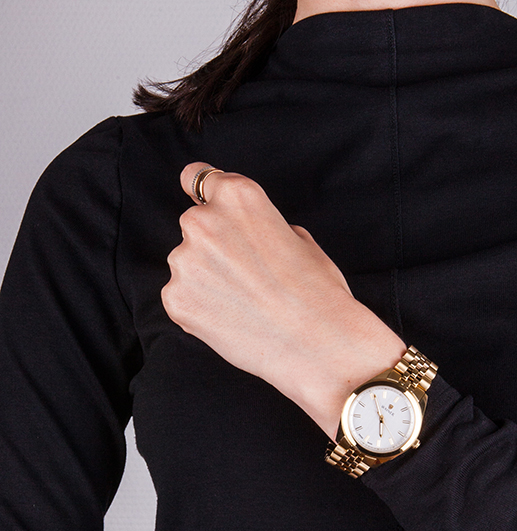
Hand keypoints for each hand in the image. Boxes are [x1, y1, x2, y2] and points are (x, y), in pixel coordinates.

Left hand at [161, 164, 405, 437]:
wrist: (318, 344)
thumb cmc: (318, 293)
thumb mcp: (299, 239)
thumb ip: (262, 226)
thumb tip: (247, 235)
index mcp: (237, 196)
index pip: (197, 178)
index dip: (203, 195)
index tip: (204, 206)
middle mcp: (204, 220)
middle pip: (195, 228)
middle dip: (213, 249)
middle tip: (247, 279)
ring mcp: (184, 261)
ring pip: (187, 267)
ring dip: (206, 282)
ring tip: (244, 306)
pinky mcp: (175, 299)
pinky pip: (181, 300)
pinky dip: (199, 311)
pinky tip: (231, 324)